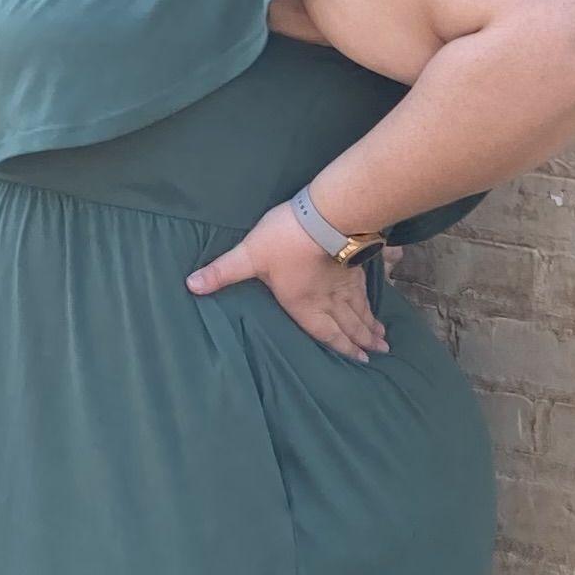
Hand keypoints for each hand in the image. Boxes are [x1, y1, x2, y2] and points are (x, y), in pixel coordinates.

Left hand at [187, 201, 387, 361]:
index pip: (326, 332)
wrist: (326, 215)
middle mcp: (329, 299)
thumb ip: (222, 272)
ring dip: (371, 325)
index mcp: (305, 304)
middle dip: (362, 340)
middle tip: (378, 353)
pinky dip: (373, 303)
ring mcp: (345, 282)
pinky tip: (378, 307)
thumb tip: (190, 285)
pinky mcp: (355, 265)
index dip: (342, 347)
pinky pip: (366, 290)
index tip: (359, 359)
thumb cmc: (285, 240)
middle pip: (349, 324)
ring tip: (383, 339)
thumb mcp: (248, 256)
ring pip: (361, 309)